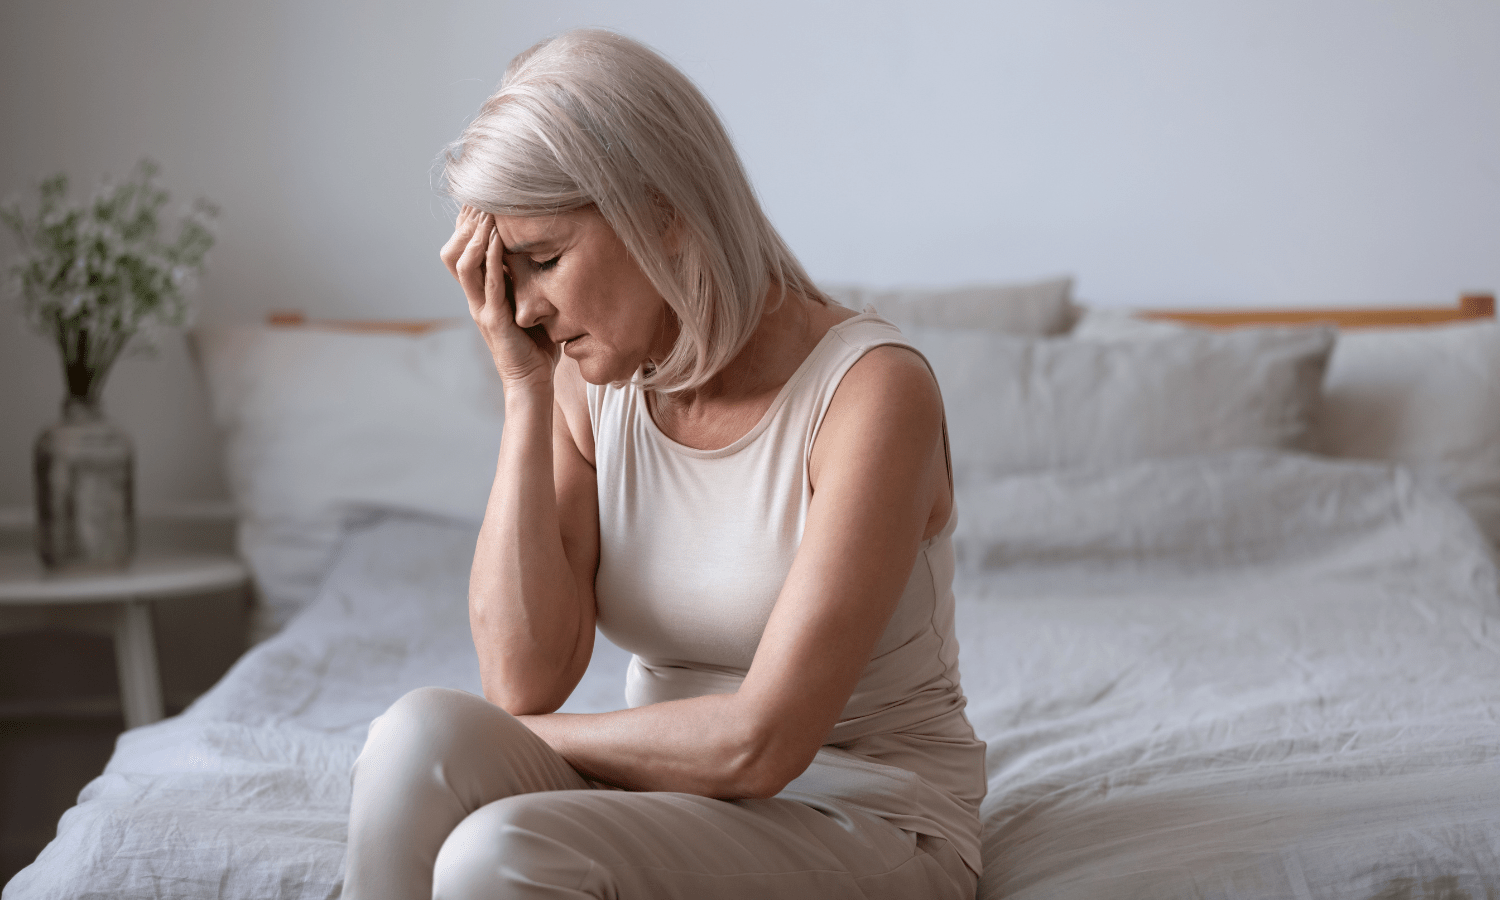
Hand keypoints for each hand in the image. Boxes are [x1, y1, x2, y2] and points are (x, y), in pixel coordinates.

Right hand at [440, 205, 558, 388]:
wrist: (531, 381)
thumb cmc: (534, 344)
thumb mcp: (526, 302)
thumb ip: (523, 280)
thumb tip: (537, 249)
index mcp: (479, 293)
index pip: (462, 249)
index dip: (466, 223)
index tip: (479, 196)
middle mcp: (474, 298)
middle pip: (454, 250)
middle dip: (466, 222)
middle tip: (480, 195)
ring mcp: (481, 308)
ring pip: (464, 263)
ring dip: (475, 234)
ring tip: (486, 210)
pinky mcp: (495, 321)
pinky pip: (488, 283)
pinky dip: (491, 258)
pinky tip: (498, 237)